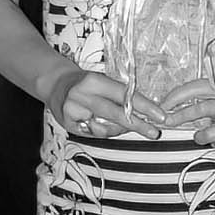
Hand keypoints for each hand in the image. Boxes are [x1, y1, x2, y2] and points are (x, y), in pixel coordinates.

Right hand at [48, 70, 165, 139]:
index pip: (124, 95)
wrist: (55, 84)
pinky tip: (105, 126)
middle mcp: (82, 95)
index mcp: (93, 81)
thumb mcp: (102, 81)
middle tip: (154, 132)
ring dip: (120, 130)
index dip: (144, 106)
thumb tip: (145, 112)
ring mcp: (73, 111)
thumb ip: (120, 94)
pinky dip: (104, 132)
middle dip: (138, 124)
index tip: (160, 116)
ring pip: (105, 128)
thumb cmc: (85, 83)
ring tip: (125, 126)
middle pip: (115, 113)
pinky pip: (93, 134)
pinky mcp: (68, 124)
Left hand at [160, 78, 214, 148]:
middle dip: (180, 116)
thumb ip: (205, 99)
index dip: (177, 96)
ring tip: (202, 136)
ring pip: (210, 132)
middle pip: (202, 108)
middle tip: (167, 122)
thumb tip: (172, 109)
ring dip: (200, 136)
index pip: (198, 88)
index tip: (163, 105)